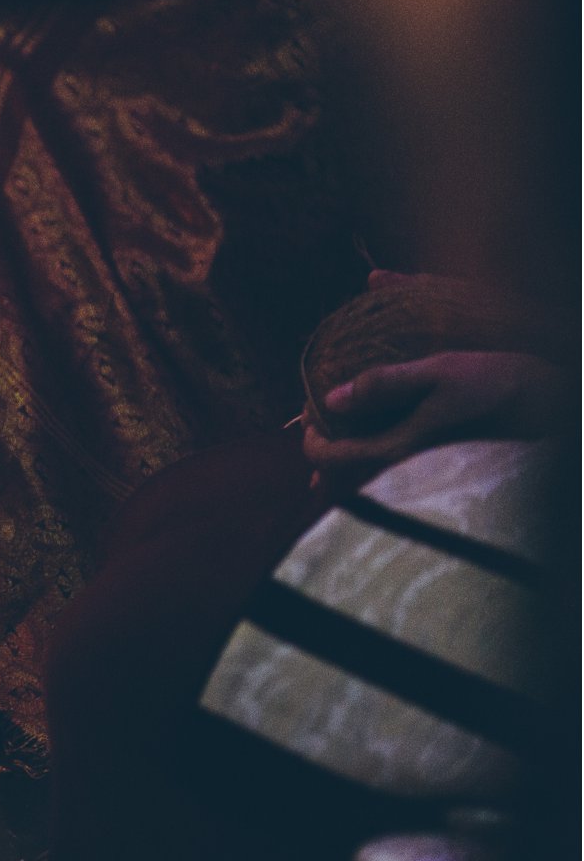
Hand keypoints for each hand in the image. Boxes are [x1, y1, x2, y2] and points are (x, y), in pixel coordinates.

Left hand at [302, 350, 564, 476]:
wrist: (553, 408)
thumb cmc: (497, 386)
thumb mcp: (439, 371)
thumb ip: (383, 384)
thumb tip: (332, 398)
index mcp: (396, 451)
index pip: (325, 460)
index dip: (308, 436)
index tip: (309, 409)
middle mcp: (403, 475)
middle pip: (336, 483)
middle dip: (320, 452)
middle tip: (319, 420)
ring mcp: (419, 481)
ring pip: (360, 488)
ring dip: (341, 465)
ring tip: (340, 432)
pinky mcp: (435, 476)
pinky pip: (385, 483)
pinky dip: (366, 469)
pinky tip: (373, 443)